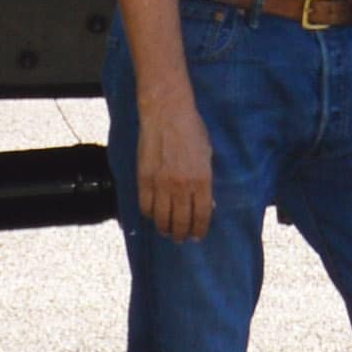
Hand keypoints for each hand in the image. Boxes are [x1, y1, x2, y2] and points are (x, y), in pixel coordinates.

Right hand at [134, 86, 214, 240]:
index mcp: (202, 180)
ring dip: (165, 228)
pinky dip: (149, 214)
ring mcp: (161, 184)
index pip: (202, 215)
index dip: (200, 229)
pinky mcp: (144, 178)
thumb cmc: (191, 130)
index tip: (198, 235)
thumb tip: (207, 202)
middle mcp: (182, 186)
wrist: (167, 112)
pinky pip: (145, 206)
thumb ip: (206, 179)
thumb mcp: (207, 155)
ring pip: (162, 218)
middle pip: (181, 222)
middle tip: (181, 238)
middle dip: (182, 234)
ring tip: (167, 231)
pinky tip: (152, 215)